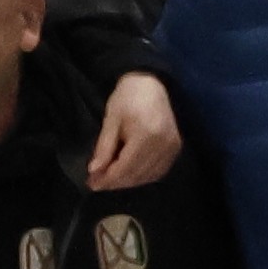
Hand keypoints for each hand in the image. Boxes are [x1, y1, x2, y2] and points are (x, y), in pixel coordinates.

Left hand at [81, 68, 184, 192]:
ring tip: (110, 181)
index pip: (125, 166)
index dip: (108, 178)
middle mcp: (163, 145)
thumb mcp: (111, 121)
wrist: (150, 84)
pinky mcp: (175, 149)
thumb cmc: (127, 98)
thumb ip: (104, 148)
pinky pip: (159, 171)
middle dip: (116, 182)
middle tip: (97, 183)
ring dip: (129, 182)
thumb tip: (94, 171)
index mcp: (146, 135)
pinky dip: (143, 177)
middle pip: (137, 174)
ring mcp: (172, 148)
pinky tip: (130, 176)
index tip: (92, 184)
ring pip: (148, 175)